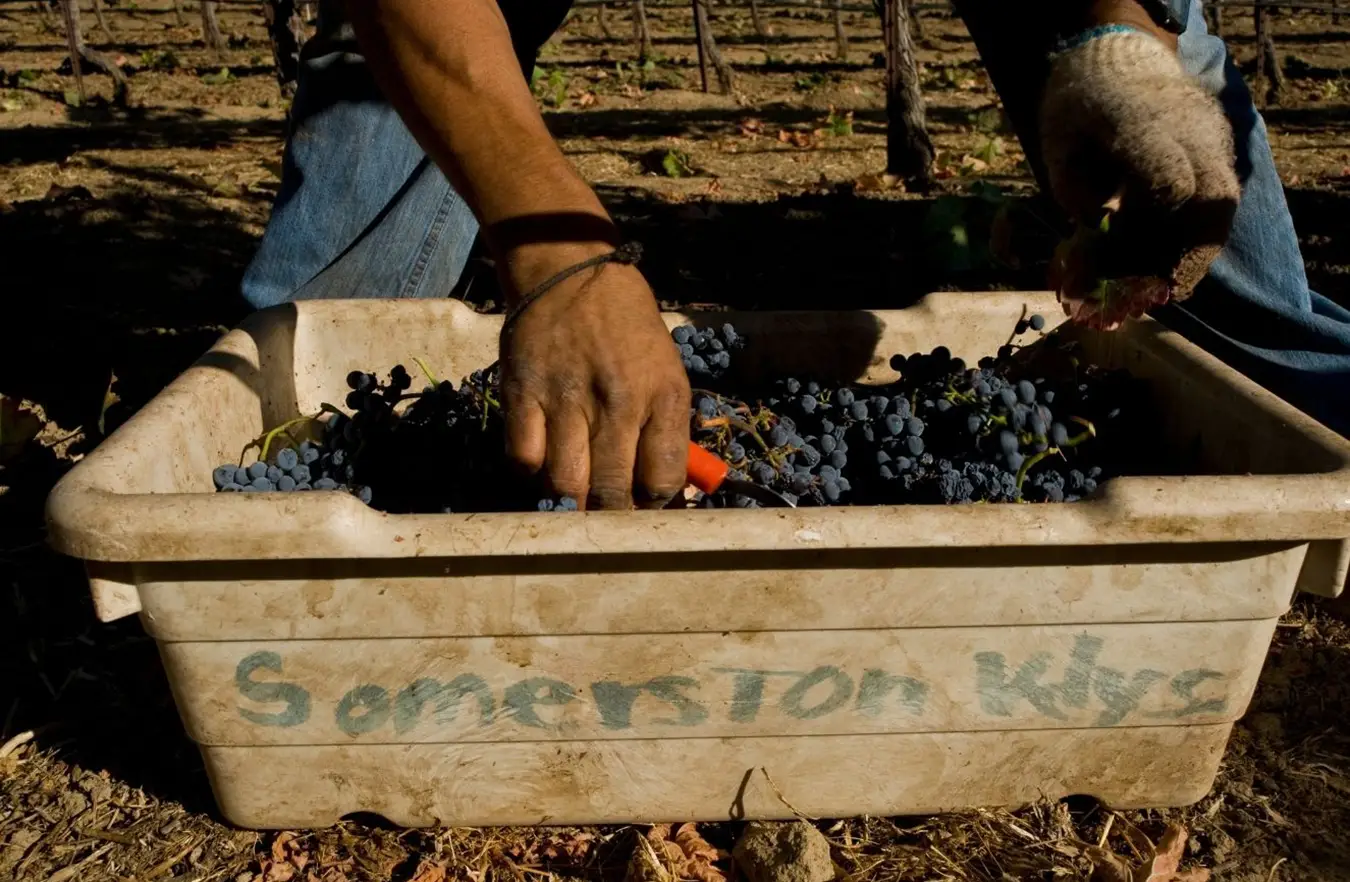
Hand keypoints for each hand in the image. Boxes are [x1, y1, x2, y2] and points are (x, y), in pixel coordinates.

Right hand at [498, 244, 690, 509]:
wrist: (569, 271)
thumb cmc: (626, 325)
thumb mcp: (666, 368)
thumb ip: (666, 428)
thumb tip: (666, 491)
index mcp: (663, 393)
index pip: (664, 478)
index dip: (657, 505)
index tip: (647, 507)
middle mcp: (618, 400)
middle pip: (614, 492)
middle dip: (612, 518)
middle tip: (608, 518)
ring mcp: (567, 398)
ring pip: (566, 485)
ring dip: (572, 503)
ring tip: (576, 502)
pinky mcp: (523, 394)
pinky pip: (523, 460)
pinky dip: (532, 474)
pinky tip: (542, 465)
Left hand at [1039, 25, 1240, 328]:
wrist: (1116, 64)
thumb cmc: (1078, 109)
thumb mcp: (1056, 145)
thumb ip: (1074, 192)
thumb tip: (1099, 238)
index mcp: (1140, 123)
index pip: (1169, 182)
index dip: (1153, 231)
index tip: (1128, 251)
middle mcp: (1188, 127)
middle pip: (1214, 198)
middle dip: (1192, 253)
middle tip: (1165, 291)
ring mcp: (1211, 135)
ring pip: (1224, 203)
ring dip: (1198, 249)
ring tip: (1168, 284)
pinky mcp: (1219, 146)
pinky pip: (1220, 196)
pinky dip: (1198, 232)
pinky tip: (1171, 260)